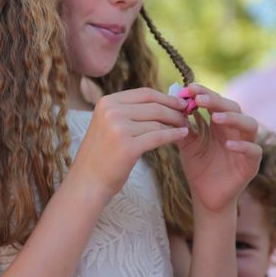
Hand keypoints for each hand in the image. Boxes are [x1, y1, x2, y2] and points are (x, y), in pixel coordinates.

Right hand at [70, 87, 188, 198]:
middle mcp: (111, 112)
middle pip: (154, 106)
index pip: (144, 93)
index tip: (180, 101)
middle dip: (174, 109)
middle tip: (187, 113)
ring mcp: (119, 128)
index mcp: (107, 102)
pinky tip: (183, 135)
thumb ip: (129, 111)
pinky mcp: (128, 147)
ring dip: (175, 123)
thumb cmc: (102, 155)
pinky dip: (173, 135)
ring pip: (158, 121)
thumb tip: (162, 101)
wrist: (87, 183)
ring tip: (185, 125)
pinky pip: (158, 136)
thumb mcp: (109, 124)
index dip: (165, 97)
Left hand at [176, 84, 260, 212]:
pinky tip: (228, 145)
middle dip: (217, 101)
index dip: (205, 92)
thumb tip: (172, 105)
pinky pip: (254, 151)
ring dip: (233, 119)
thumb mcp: (187, 144)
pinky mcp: (251, 164)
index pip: (217, 101)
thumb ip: (183, 126)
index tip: (189, 88)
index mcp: (221, 124)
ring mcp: (246, 146)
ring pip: (249, 124)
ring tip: (216, 118)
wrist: (205, 197)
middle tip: (199, 99)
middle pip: (234, 107)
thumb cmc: (198, 167)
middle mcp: (236, 131)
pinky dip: (243, 146)